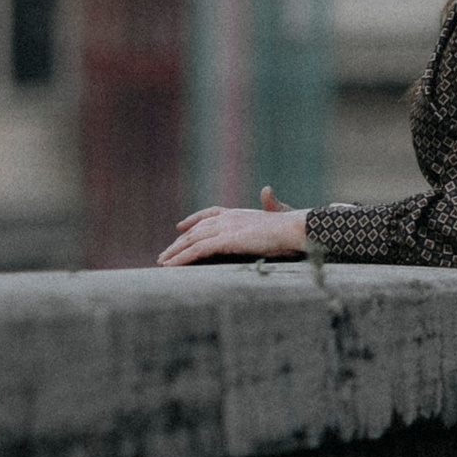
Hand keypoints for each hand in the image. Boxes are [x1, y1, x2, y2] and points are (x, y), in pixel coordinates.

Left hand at [158, 185, 309, 267]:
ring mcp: (226, 227)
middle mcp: (229, 217)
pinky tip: (171, 266)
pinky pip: (198, 250)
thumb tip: (267, 189)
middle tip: (165, 254)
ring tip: (162, 262)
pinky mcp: (226, 240)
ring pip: (193, 240)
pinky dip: (182, 258)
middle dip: (179, 242)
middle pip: (196, 229)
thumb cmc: (291, 226)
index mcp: (239, 213)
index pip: (210, 214)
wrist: (294, 228)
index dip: (193, 219)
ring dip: (175, 252)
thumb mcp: (277, 215)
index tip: (180, 226)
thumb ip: (270, 206)